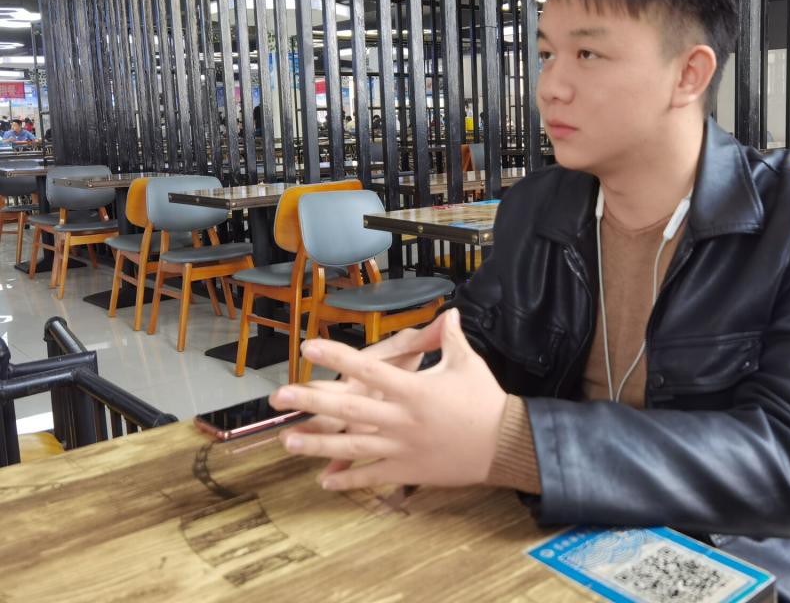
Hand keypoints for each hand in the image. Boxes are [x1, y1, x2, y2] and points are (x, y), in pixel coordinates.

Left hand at [270, 309, 507, 489]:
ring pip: (351, 448)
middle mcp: (401, 418)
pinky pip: (372, 477)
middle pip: (348, 410)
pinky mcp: (407, 471)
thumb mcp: (467, 363)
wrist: (504, 444)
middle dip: (311, 402)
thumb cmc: (486, 401)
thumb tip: (450, 312)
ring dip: (318, 446)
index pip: (368, 369)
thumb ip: (450, 338)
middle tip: (279, 397)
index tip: (309, 347)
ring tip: (289, 441)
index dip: (337, 357)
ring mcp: (401, 448)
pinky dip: (348, 481)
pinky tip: (324, 482)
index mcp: (412, 389)